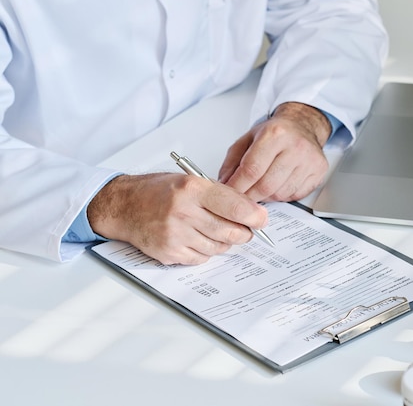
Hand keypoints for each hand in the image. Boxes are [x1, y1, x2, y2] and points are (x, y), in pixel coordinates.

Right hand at [87, 173, 267, 264]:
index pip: (235, 206)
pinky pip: (202, 257)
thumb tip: (250, 211)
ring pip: (219, 247)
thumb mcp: (190, 181)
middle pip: (231, 231)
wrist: (124, 206)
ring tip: (216, 230)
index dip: (254, 216)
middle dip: (244, 232)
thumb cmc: (157, 192)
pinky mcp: (169, 253)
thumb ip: (219, 194)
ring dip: (225, 241)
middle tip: (246, 230)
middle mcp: (183, 212)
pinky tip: (198, 238)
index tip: (262, 219)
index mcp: (192, 189)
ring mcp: (175, 235)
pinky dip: (206, 250)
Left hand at [218, 102, 331, 201]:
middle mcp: (295, 146)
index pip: (252, 169)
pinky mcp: (318, 172)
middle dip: (250, 196)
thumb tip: (224, 185)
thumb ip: (232, 162)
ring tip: (262, 186)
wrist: (303, 125)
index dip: (237, 186)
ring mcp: (310, 160)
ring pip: (280, 193)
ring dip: (267, 196)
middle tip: (243, 197)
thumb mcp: (248, 139)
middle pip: (266, 185)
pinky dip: (282, 195)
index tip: (229, 194)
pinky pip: (295, 195)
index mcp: (275, 133)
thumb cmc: (275, 132)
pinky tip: (279, 184)